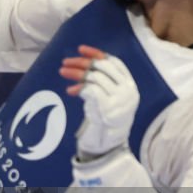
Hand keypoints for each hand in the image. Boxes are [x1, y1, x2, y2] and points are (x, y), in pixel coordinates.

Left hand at [60, 45, 139, 160]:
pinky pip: (91, 90)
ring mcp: (120, 100)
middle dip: (82, 62)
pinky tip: (71, 91)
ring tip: (62, 72)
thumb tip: (80, 66)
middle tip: (65, 62)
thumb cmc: (104, 118)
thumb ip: (100, 82)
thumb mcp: (105, 96)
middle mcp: (128, 90)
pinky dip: (79, 88)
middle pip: (103, 67)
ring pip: (95, 77)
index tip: (80, 49)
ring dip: (76, 73)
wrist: (108, 142)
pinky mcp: (108, 108)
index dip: (97, 54)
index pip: (115, 63)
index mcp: (130, 85)